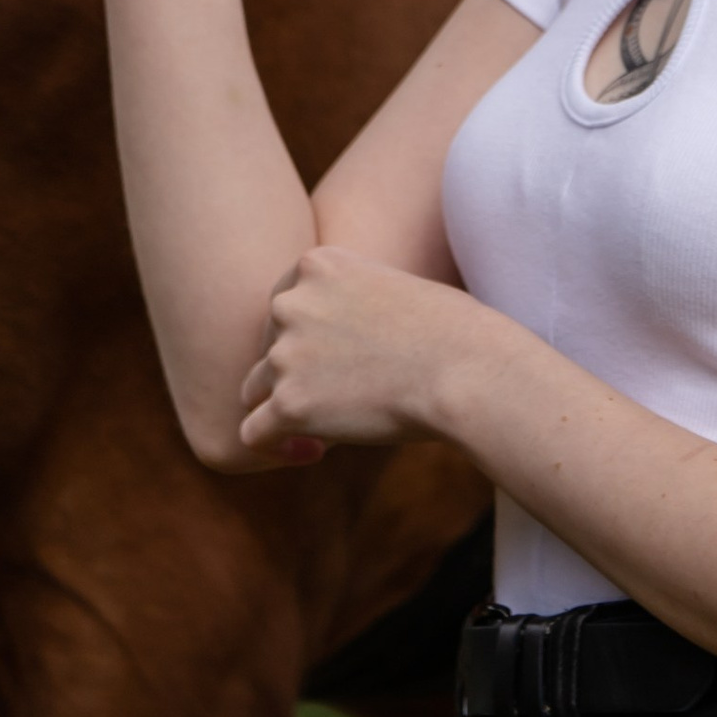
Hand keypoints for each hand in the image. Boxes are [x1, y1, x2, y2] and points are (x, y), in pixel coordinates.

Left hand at [239, 248, 488, 461]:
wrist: (464, 367)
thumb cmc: (452, 330)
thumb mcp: (393, 287)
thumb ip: (352, 303)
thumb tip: (338, 343)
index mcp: (317, 264)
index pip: (283, 304)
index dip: (303, 336)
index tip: (333, 360)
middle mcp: (291, 302)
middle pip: (268, 346)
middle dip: (296, 372)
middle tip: (341, 397)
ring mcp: (285, 353)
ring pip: (255, 389)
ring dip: (286, 407)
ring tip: (329, 427)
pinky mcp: (289, 404)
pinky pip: (253, 433)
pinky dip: (276, 447)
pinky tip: (314, 453)